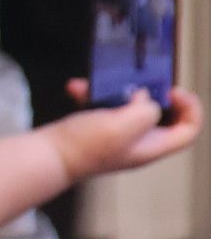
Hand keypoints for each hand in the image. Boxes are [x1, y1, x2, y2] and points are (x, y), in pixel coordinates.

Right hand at [51, 81, 201, 182]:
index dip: (190, 109)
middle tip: (141, 83)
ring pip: (129, 107)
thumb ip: (145, 110)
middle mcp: (139, 142)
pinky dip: (92, 95)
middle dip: (152, 94)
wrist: (48, 156)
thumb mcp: (124, 125)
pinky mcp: (97, 128)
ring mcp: (117, 136)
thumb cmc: (85, 146)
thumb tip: (144, 98)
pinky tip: (77, 88)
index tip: (173, 91)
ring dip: (114, 90)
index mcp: (152, 146)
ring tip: (96, 82)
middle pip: (162, 117)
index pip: (188, 131)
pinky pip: (103, 106)